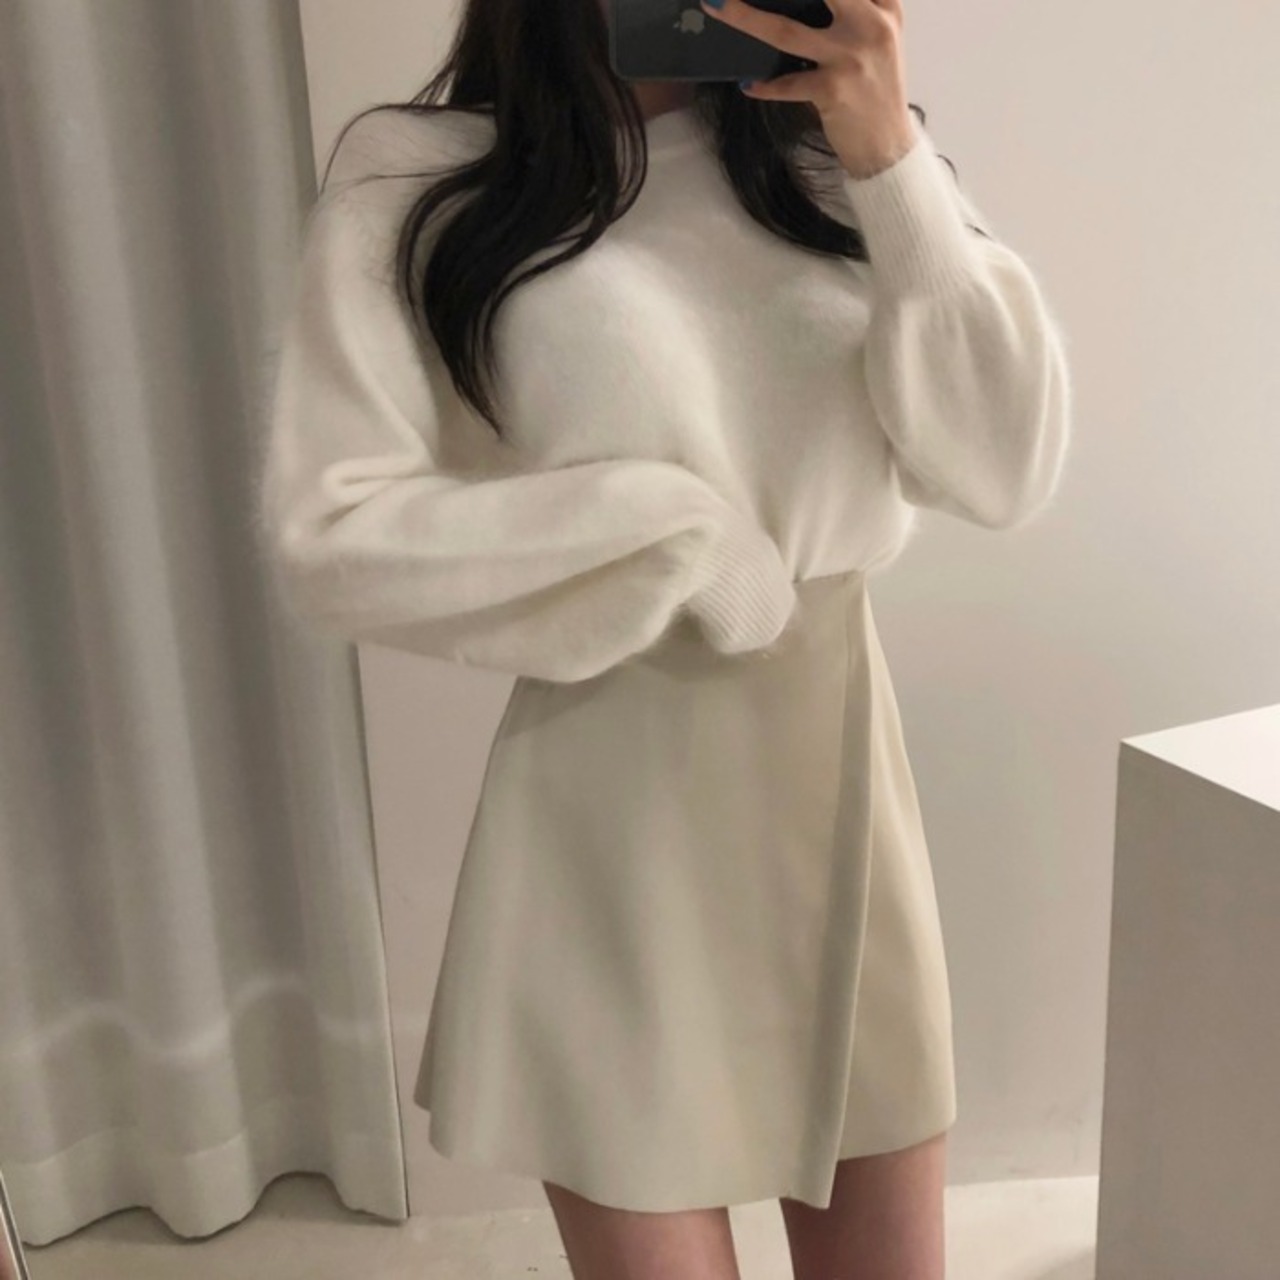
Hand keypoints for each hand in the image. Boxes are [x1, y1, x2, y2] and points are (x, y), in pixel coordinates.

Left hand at [699, 0, 917, 179]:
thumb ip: (855, 9)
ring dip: (745, 18)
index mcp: (884, 7)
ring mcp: (850, 58)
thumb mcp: (877, 38)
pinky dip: (764, 86)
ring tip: (716, 5)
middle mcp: (870, 25)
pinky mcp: (833, 92)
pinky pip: (786, 85)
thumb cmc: (876, 88)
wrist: (887, 145)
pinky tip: (748, 83)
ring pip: (787, 31)